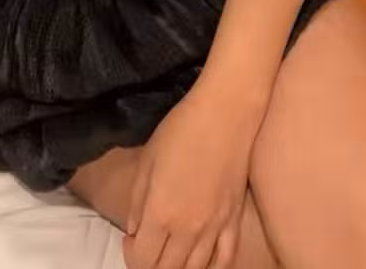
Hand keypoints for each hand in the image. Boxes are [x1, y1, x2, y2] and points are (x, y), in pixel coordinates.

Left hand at [122, 78, 254, 268]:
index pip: (142, 259)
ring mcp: (215, 229)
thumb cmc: (181, 129)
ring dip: (178, 268)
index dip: (130, 255)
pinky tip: (203, 262)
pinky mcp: (235, 221)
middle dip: (151, 265)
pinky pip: (225, 260)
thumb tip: (134, 230)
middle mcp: (188, 230)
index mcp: (161, 214)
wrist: (225, 112)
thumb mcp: (147, 161)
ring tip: (170, 254)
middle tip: (147, 246)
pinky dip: (211, 268)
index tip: (130, 237)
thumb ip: (137, 202)